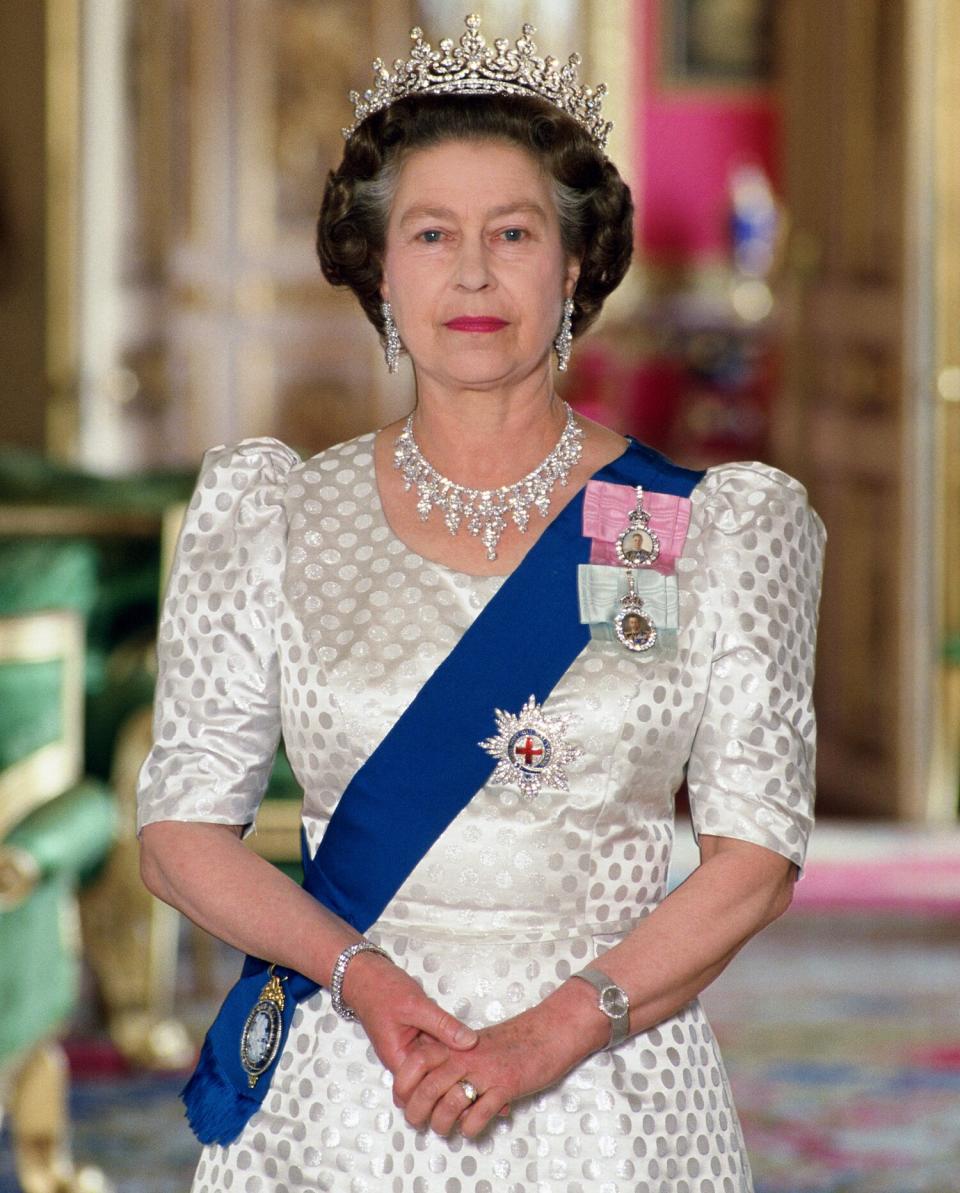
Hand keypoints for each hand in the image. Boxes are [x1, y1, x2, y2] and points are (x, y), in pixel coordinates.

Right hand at [342, 950, 477, 1077]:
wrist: (366, 975)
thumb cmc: (383, 990)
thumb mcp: (416, 1005)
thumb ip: (443, 1024)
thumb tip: (470, 1043)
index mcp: (399, 1059)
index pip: (427, 1084)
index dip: (449, 1077)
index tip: (470, 1066)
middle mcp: (404, 1060)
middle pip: (433, 1075)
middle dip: (455, 1068)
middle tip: (479, 1058)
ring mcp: (411, 1049)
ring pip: (437, 1060)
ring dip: (454, 1054)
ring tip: (477, 1050)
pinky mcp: (416, 1038)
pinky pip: (435, 1045)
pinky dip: (448, 1041)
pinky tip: (464, 1037)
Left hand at [392, 980, 605, 1137]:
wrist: (549, 1031)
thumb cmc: (513, 1041)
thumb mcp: (476, 1044)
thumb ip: (454, 1058)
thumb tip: (432, 1085)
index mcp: (457, 1043)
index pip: (417, 1061)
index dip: (403, 1083)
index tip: (402, 1099)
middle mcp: (467, 1056)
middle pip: (428, 1088)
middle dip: (417, 1112)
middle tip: (418, 1123)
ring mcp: (486, 1071)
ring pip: (450, 1105)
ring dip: (442, 1124)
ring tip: (444, 1130)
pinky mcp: (506, 1085)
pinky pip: (479, 1114)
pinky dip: (470, 1127)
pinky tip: (471, 1128)